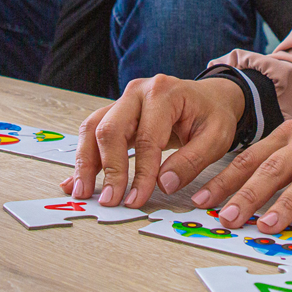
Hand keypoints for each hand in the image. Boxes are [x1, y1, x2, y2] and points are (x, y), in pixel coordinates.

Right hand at [59, 75, 244, 208]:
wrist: (209, 97)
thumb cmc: (213, 115)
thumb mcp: (217, 137)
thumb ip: (192, 160)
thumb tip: (163, 185)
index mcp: (164, 92)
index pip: (146, 138)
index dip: (141, 172)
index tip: (137, 200)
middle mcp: (137, 92)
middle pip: (110, 129)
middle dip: (107, 168)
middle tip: (108, 200)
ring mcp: (123, 100)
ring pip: (93, 128)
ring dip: (85, 163)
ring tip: (82, 192)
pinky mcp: (116, 112)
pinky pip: (93, 132)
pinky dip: (84, 158)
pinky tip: (74, 180)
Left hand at [189, 88, 291, 235]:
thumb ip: (281, 159)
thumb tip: (246, 190)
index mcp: (290, 134)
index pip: (251, 159)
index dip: (226, 179)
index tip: (201, 199)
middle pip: (273, 168)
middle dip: (247, 194)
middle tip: (225, 218)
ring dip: (288, 202)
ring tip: (269, 225)